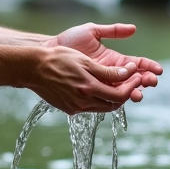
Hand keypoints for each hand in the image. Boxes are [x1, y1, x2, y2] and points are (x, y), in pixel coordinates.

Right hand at [27, 46, 143, 114]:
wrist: (33, 68)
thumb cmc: (58, 59)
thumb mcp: (85, 61)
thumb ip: (107, 71)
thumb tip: (128, 73)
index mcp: (88, 88)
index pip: (119, 95)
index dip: (132, 87)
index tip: (137, 76)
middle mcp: (82, 102)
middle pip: (113, 104)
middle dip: (125, 94)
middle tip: (130, 81)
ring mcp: (75, 108)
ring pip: (102, 107)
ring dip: (112, 98)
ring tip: (116, 84)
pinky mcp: (69, 109)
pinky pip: (89, 107)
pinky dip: (98, 99)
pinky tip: (97, 88)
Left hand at [45, 22, 161, 101]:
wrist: (48, 53)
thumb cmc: (68, 41)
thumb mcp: (91, 32)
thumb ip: (112, 30)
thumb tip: (133, 29)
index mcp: (113, 59)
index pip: (136, 65)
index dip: (148, 67)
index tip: (158, 69)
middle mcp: (110, 73)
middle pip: (133, 80)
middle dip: (145, 81)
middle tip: (151, 81)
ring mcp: (101, 83)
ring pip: (123, 91)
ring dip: (134, 92)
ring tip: (138, 91)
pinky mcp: (91, 92)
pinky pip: (107, 97)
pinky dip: (118, 98)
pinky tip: (125, 96)